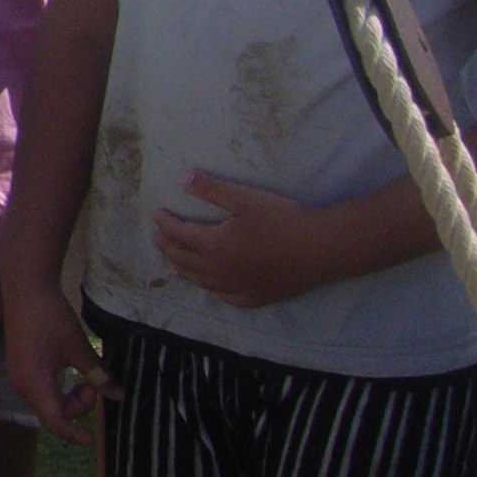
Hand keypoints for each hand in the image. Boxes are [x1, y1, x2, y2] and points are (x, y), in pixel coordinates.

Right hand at [2, 283, 110, 446]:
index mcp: (35, 384)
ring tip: (87, 373)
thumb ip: (98, 375)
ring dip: (69, 395)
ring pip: (48, 400)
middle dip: (79, 405)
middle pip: (53, 412)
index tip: (94, 441)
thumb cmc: (51, 317)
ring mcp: (17, 374)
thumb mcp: (79, 348)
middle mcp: (21, 384)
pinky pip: (40, 387)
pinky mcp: (18, 364)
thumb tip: (117, 395)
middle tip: (98, 383)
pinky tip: (71, 368)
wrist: (25, 287)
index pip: (55, 423)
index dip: (75, 435)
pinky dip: (59, 386)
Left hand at [152, 171, 329, 308]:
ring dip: (185, 272)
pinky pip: (228, 298)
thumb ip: (211, 189)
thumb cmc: (281, 220)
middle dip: (168, 247)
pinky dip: (214, 291)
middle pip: (185, 260)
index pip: (180, 234)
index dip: (165, 224)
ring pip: (203, 281)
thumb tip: (182, 177)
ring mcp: (239, 287)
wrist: (319, 249)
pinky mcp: (258, 297)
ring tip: (172, 268)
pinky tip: (213, 290)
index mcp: (214, 246)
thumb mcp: (244, 199)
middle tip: (157, 238)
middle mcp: (221, 271)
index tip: (156, 214)